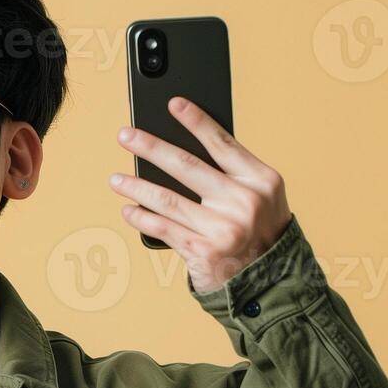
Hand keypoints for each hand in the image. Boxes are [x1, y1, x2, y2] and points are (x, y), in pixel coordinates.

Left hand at [110, 97, 291, 294]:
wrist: (272, 283)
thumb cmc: (259, 233)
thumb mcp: (261, 198)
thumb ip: (232, 174)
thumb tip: (177, 150)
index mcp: (262, 180)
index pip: (222, 143)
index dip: (196, 121)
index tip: (173, 103)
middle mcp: (244, 202)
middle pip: (187, 166)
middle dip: (151, 147)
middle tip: (124, 136)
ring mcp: (223, 228)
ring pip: (168, 199)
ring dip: (136, 187)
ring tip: (115, 180)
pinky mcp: (204, 251)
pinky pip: (164, 229)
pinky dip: (142, 218)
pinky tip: (128, 211)